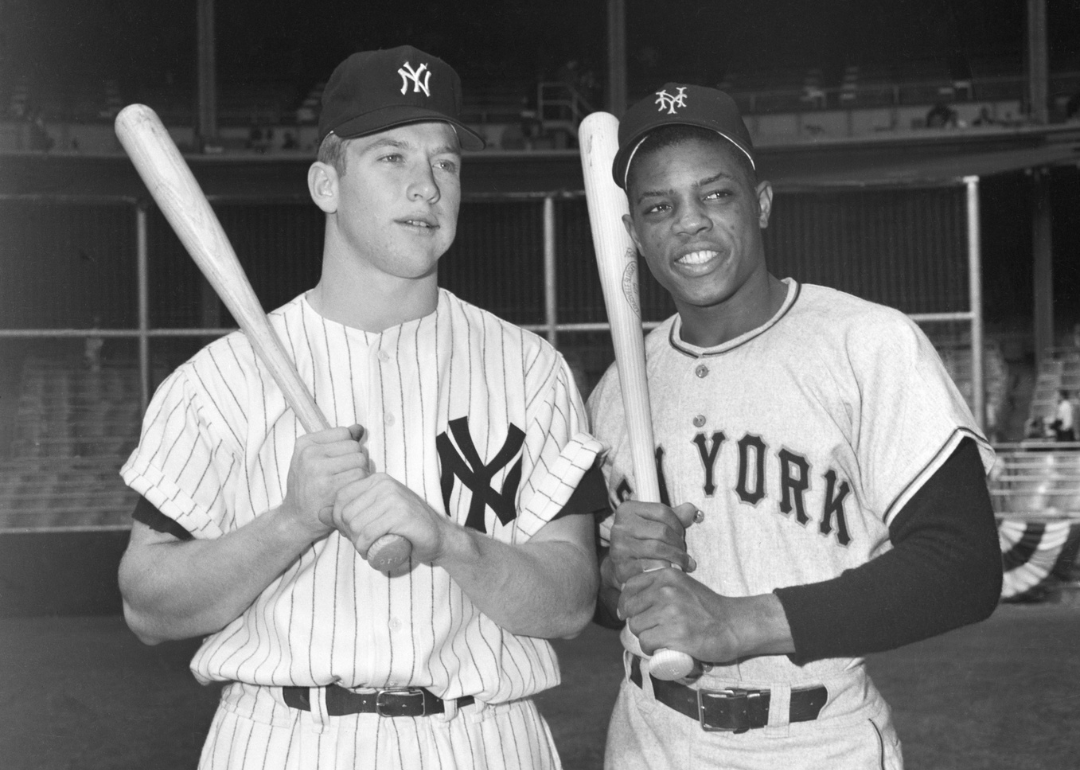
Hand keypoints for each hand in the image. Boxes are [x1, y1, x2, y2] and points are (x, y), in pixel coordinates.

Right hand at [280, 424, 368, 541]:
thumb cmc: (309, 487)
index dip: (348, 448)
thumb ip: (338, 442)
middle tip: (345, 476)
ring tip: (347, 484)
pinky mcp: (329, 486)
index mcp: (305, 443)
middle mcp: (309, 454)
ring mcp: (318, 470)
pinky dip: (360, 485)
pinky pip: (360, 477)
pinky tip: (349, 493)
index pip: (344, 433)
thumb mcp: (315, 459)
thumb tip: (359, 428)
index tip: (339, 462)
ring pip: (360, 460)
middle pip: (355, 446)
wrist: (296, 518)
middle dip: (356, 461)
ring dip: (361, 473)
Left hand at [332, 473, 450, 564]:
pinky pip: (369, 533)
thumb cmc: (404, 527)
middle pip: (346, 513)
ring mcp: (394, 498)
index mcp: (376, 479)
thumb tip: (319, 513)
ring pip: (356, 525)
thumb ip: (348, 510)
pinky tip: (371, 552)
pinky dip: (365, 547)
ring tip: (368, 548)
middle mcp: (384, 484)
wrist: (438, 537)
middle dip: (348, 534)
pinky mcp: (401, 515)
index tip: (350, 533)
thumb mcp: (374, 513)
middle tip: (361, 544)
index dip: (338, 520)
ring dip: (357, 544)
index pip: (340, 498)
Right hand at [608, 501, 699, 585]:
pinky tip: (671, 570)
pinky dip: (666, 569)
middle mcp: (620, 527)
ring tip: (683, 563)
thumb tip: (691, 509)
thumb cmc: (642, 543)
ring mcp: (620, 547)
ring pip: (658, 549)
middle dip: (679, 543)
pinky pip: (652, 566)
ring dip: (677, 557)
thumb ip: (674, 516)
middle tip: (684, 552)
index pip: (662, 511)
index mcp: (628, 510)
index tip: (682, 535)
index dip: (678, 524)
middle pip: (662, 531)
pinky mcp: (622, 567)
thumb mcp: (655, 524)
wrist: (622, 567)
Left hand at [619, 570, 793, 664]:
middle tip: (649, 630)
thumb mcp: (684, 586)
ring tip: (657, 640)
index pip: (630, 587)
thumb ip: (663, 585)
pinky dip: (650, 649)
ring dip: (643, 637)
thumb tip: (630, 594)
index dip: (625, 602)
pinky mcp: (674, 633)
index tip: (628, 613)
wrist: (733, 625)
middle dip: (635, 622)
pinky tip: (659, 649)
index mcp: (667, 575)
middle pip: (631, 609)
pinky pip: (646, 642)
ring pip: (637, 627)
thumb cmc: (708, 608)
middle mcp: (666, 590)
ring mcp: (670, 611)